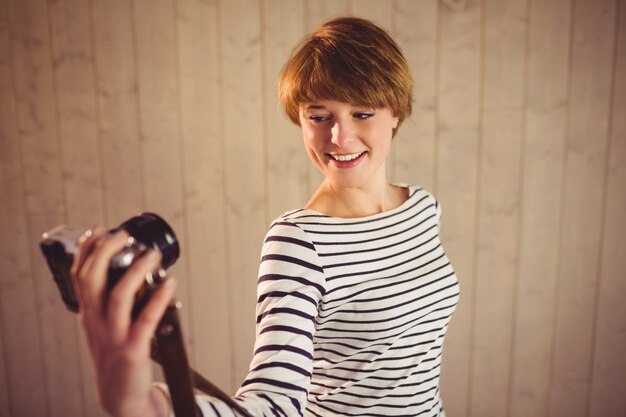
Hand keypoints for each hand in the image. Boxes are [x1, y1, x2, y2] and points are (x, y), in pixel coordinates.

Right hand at [71, 228, 176, 416]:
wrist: (120, 395)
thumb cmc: (116, 354)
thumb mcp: (103, 325)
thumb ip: (108, 299)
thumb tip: (127, 266)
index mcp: (88, 314)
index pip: (79, 276)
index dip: (87, 251)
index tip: (99, 230)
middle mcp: (96, 322)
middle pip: (92, 280)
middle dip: (105, 252)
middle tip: (123, 235)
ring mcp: (114, 336)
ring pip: (117, 297)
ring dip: (135, 272)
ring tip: (151, 255)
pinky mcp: (133, 350)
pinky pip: (145, 321)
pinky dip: (158, 300)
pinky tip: (169, 284)